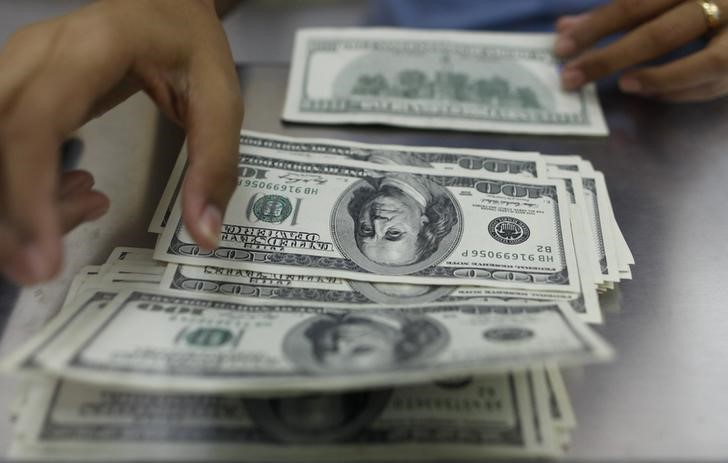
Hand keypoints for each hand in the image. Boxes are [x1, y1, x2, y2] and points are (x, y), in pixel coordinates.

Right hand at [0, 0, 242, 283]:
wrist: (165, 1)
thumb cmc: (191, 44)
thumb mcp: (220, 99)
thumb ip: (215, 165)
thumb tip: (205, 235)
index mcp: (89, 49)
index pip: (33, 123)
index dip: (28, 193)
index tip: (43, 256)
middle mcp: (36, 56)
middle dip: (8, 213)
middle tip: (45, 264)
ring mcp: (18, 69)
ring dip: (19, 203)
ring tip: (86, 208)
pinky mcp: (18, 88)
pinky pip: (0, 145)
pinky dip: (24, 186)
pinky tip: (75, 193)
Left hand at [555, 0, 727, 100]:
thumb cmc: (698, 0)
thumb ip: (617, 11)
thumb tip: (564, 28)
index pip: (632, 4)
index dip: (595, 26)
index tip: (560, 45)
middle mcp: (717, 1)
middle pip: (658, 34)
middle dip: (609, 59)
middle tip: (570, 78)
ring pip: (702, 61)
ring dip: (658, 78)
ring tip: (622, 85)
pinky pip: (715, 80)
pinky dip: (681, 89)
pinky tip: (649, 92)